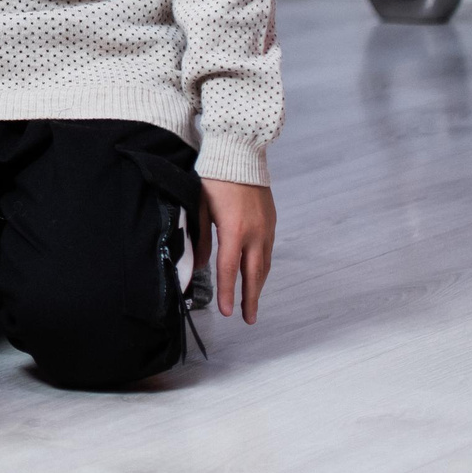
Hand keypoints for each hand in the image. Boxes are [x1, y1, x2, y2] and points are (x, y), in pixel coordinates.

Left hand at [192, 178, 275, 322]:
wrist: (240, 152)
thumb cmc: (215, 177)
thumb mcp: (200, 206)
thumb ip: (202, 237)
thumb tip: (203, 263)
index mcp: (234, 230)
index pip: (229, 270)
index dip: (227, 293)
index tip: (226, 312)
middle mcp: (255, 233)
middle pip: (253, 274)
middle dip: (250, 299)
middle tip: (249, 319)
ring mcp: (266, 227)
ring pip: (264, 264)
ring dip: (258, 285)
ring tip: (252, 302)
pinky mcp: (271, 221)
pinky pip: (268, 251)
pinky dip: (263, 267)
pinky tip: (257, 273)